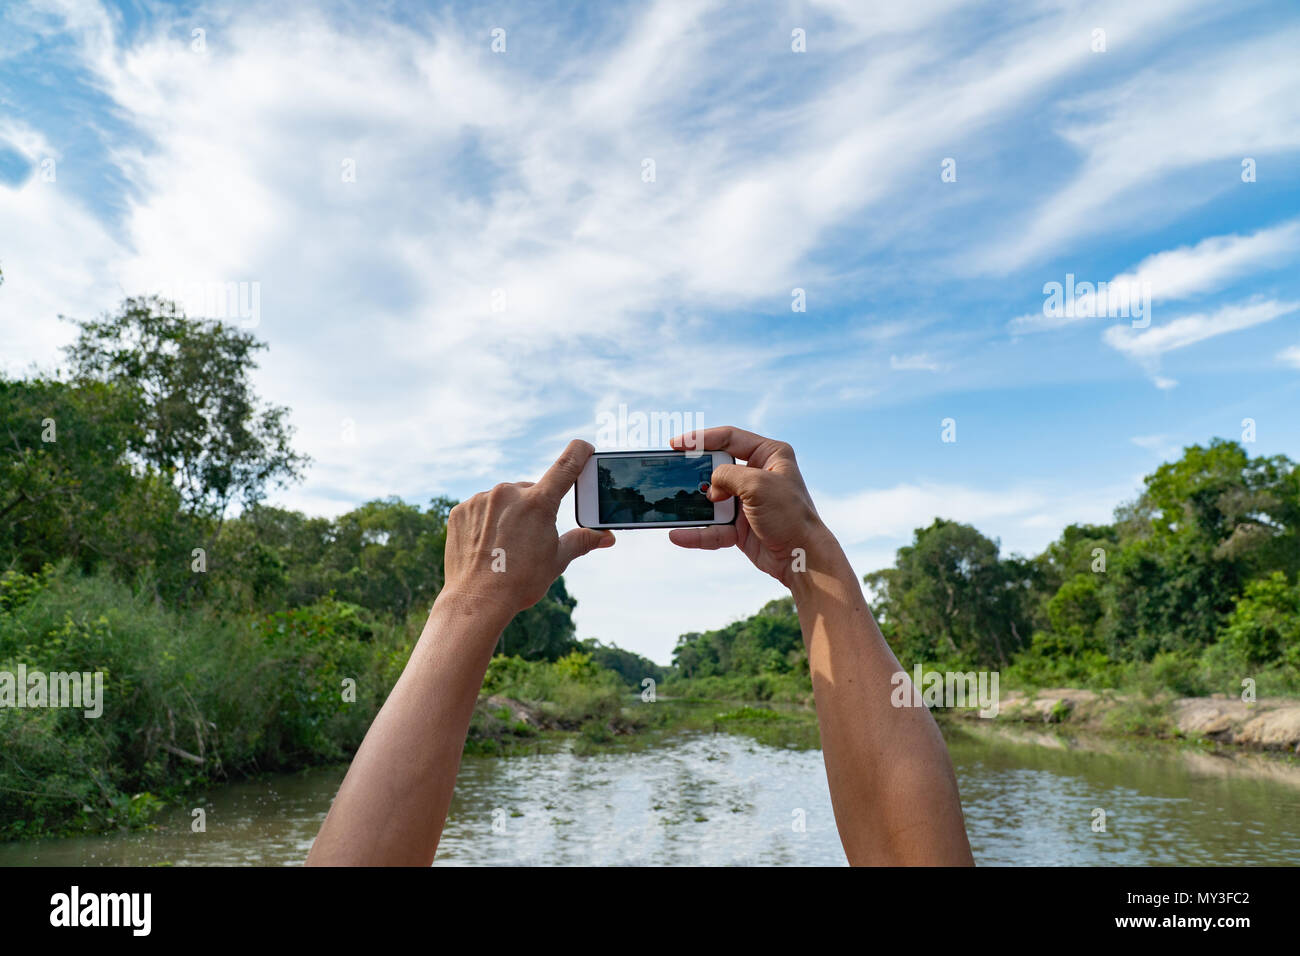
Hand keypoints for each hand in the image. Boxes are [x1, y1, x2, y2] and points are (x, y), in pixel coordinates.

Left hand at [441, 439, 614, 616]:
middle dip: (536, 506)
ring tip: (506, 545)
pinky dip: (486, 520)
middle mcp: (509, 493)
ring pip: (504, 499)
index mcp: (539, 503)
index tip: (585, 448)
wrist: (477, 601)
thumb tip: (608, 537)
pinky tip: (487, 544)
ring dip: (509, 513)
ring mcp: (481, 500)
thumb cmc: (521, 582)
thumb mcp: (557, 559)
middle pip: (531, 490)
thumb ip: (583, 540)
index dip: (579, 453)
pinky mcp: (461, 510)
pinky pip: (481, 508)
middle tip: (532, 536)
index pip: (566, 465)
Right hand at [667, 426, 831, 588]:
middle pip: (716, 468)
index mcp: (769, 455)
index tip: (677, 445)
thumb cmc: (789, 515)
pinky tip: (679, 535)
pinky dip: (697, 533)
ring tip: (672, 507)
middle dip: (696, 475)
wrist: (802, 556)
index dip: (702, 439)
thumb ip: (727, 475)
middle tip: (673, 474)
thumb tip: (710, 487)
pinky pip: (713, 528)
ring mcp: (747, 502)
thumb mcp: (757, 484)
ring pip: (711, 500)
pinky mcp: (740, 527)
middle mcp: (757, 475)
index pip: (729, 438)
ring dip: (694, 506)